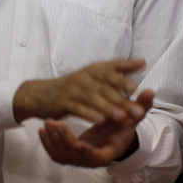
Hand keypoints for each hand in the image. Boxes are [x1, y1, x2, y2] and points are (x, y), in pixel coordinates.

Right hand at [13, 59, 146, 124]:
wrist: (40, 94)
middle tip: (138, 110)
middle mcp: (83, 77)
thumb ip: (117, 69)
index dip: (124, 76)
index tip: (138, 86)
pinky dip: (89, 114)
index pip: (111, 70)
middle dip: (122, 99)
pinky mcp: (63, 102)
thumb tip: (142, 62)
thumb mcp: (93, 75)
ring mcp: (72, 89)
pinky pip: (78, 108)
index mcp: (93, 70)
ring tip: (122, 117)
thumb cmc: (72, 86)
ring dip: (108, 108)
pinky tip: (100, 121)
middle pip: (105, 87)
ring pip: (93, 98)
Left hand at [38, 90, 153, 166]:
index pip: (88, 154)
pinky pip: (57, 154)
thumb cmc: (125, 126)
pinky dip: (48, 144)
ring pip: (61, 156)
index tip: (63, 127)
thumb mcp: (134, 116)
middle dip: (59, 141)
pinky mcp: (72, 157)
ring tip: (46, 123)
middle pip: (72, 156)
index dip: (74, 143)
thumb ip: (142, 106)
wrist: (117, 137)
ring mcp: (81, 161)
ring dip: (51, 141)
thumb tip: (151, 91)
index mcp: (107, 153)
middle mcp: (92, 161)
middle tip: (51, 124)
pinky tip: (42, 129)